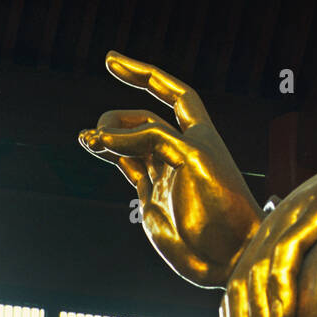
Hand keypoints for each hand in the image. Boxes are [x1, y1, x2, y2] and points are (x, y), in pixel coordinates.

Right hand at [79, 51, 261, 286]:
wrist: (229, 257)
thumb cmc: (222, 206)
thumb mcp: (191, 161)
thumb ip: (151, 141)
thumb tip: (103, 135)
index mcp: (201, 134)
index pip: (174, 93)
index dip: (145, 75)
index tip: (110, 60)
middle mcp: (181, 149)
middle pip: (144, 117)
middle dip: (119, 116)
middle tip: (102, 133)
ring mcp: (164, 173)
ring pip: (129, 142)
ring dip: (107, 134)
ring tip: (87, 139)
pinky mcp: (151, 195)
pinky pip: (125, 164)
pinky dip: (107, 152)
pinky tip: (90, 145)